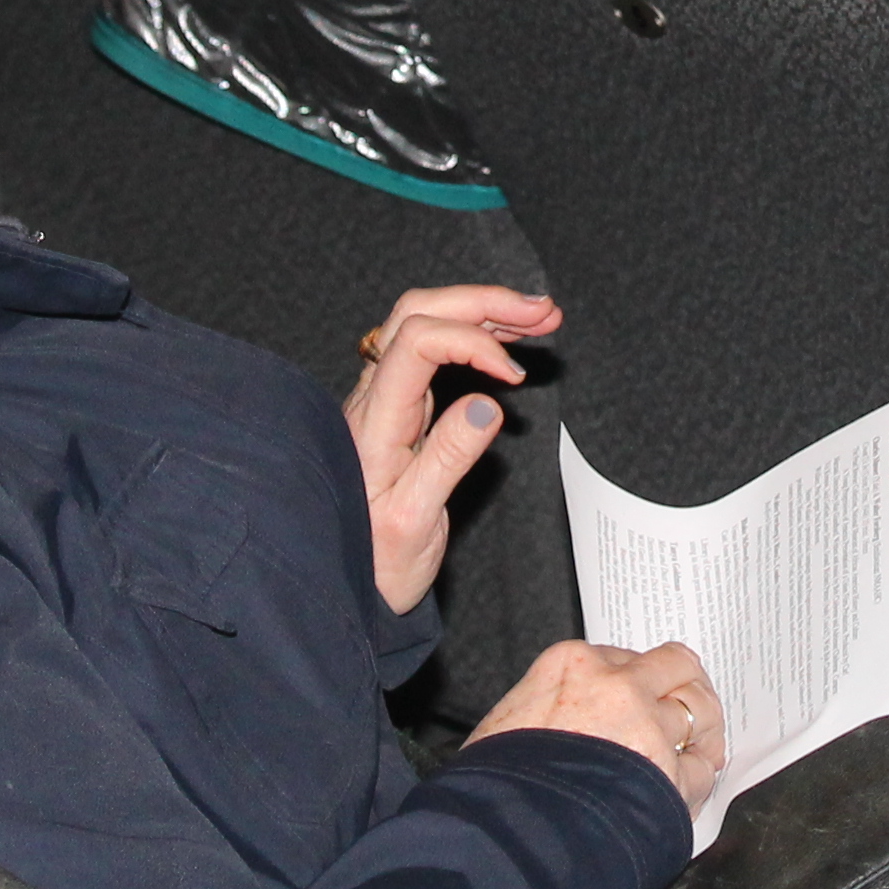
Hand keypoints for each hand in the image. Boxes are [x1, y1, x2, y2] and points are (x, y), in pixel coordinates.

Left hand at [345, 284, 555, 612]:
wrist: (344, 586)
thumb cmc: (378, 562)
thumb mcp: (415, 524)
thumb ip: (447, 460)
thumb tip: (488, 405)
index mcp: (375, 422)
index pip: (418, 342)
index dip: (474, 342)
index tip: (515, 376)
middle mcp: (372, 398)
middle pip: (419, 312)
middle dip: (485, 302)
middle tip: (543, 311)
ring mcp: (383, 398)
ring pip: (425, 321)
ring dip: (484, 311)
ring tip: (540, 317)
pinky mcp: (397, 406)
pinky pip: (432, 347)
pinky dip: (475, 333)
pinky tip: (508, 341)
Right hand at [470, 638, 721, 813]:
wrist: (504, 838)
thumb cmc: (492, 788)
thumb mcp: (505, 723)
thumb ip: (545, 706)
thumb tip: (559, 723)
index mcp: (572, 665)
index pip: (625, 656)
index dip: (640, 678)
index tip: (645, 692)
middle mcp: (617, 687)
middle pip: (677, 665)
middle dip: (688, 684)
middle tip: (690, 704)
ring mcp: (648, 729)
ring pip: (700, 710)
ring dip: (704, 729)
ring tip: (702, 746)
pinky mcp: (670, 775)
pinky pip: (701, 769)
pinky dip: (700, 777)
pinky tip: (692, 784)